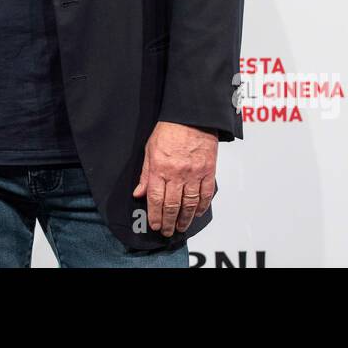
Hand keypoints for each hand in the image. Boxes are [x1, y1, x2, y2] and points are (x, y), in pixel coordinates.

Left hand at [133, 121, 216, 236]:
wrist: (192, 116)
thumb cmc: (169, 129)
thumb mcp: (150, 149)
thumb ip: (146, 174)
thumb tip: (139, 193)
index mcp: (160, 167)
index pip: (156, 199)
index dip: (154, 215)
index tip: (154, 225)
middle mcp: (177, 173)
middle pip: (172, 205)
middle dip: (168, 222)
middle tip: (166, 231)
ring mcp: (194, 173)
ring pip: (190, 204)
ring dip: (185, 219)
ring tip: (180, 227)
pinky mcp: (208, 171)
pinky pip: (206, 194)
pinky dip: (201, 206)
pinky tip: (197, 213)